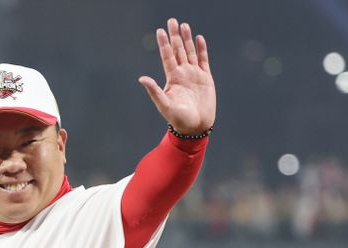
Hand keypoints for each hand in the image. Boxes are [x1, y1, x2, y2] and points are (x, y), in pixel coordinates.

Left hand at [139, 18, 215, 134]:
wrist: (195, 127)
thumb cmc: (178, 119)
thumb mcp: (164, 105)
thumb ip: (154, 91)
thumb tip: (142, 78)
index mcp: (172, 78)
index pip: (167, 57)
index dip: (164, 44)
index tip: (160, 31)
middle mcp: (182, 74)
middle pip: (178, 50)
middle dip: (175, 36)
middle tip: (172, 20)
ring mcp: (194, 75)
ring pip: (190, 52)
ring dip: (187, 39)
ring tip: (183, 25)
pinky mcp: (206, 78)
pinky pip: (203, 60)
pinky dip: (201, 49)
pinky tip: (198, 39)